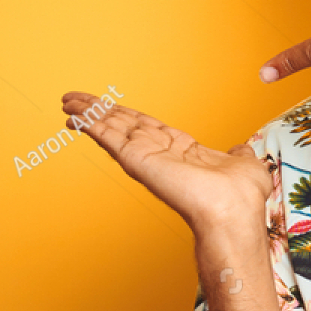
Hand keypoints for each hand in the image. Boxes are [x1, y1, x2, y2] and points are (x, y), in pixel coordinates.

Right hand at [61, 93, 269, 230]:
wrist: (232, 211)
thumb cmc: (241, 196)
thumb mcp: (244, 165)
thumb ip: (238, 154)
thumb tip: (241, 150)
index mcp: (180, 150)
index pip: (146, 127)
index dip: (126, 115)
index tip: (110, 107)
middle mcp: (159, 153)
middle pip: (121, 124)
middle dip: (98, 110)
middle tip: (74, 99)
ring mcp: (145, 156)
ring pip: (110, 127)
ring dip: (88, 113)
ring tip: (67, 101)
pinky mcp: (135, 159)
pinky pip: (108, 136)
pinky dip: (90, 123)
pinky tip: (74, 114)